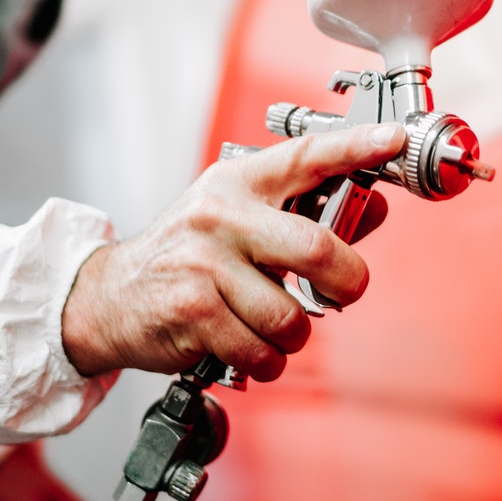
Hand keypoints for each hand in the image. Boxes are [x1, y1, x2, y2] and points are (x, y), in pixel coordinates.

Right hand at [60, 122, 406, 382]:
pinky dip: (264, 361)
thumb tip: (373, 209)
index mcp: (238, 183)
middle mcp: (220, 216)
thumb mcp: (240, 221)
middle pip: (316, 248)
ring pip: (291, 316)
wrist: (108, 298)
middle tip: (344, 292)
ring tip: (267, 326)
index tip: (393, 139)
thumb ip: (305, 215)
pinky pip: (261, 351)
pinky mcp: (192, 312)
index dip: (354, 147)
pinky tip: (244, 346)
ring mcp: (203, 264)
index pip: (305, 157)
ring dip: (291, 336)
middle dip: (347, 282)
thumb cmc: (185, 258)